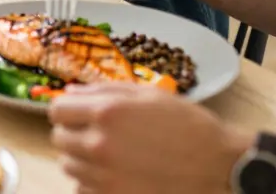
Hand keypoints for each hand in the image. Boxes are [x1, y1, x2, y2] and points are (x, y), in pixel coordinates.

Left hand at [49, 84, 246, 193]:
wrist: (218, 166)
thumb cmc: (187, 125)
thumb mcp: (148, 95)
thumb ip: (104, 90)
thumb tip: (70, 92)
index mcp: (106, 112)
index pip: (57, 111)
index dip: (67, 110)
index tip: (77, 114)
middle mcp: (100, 145)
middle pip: (59, 139)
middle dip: (73, 133)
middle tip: (95, 133)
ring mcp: (105, 176)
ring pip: (68, 165)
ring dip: (81, 158)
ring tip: (109, 154)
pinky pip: (82, 188)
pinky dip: (91, 182)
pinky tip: (113, 174)